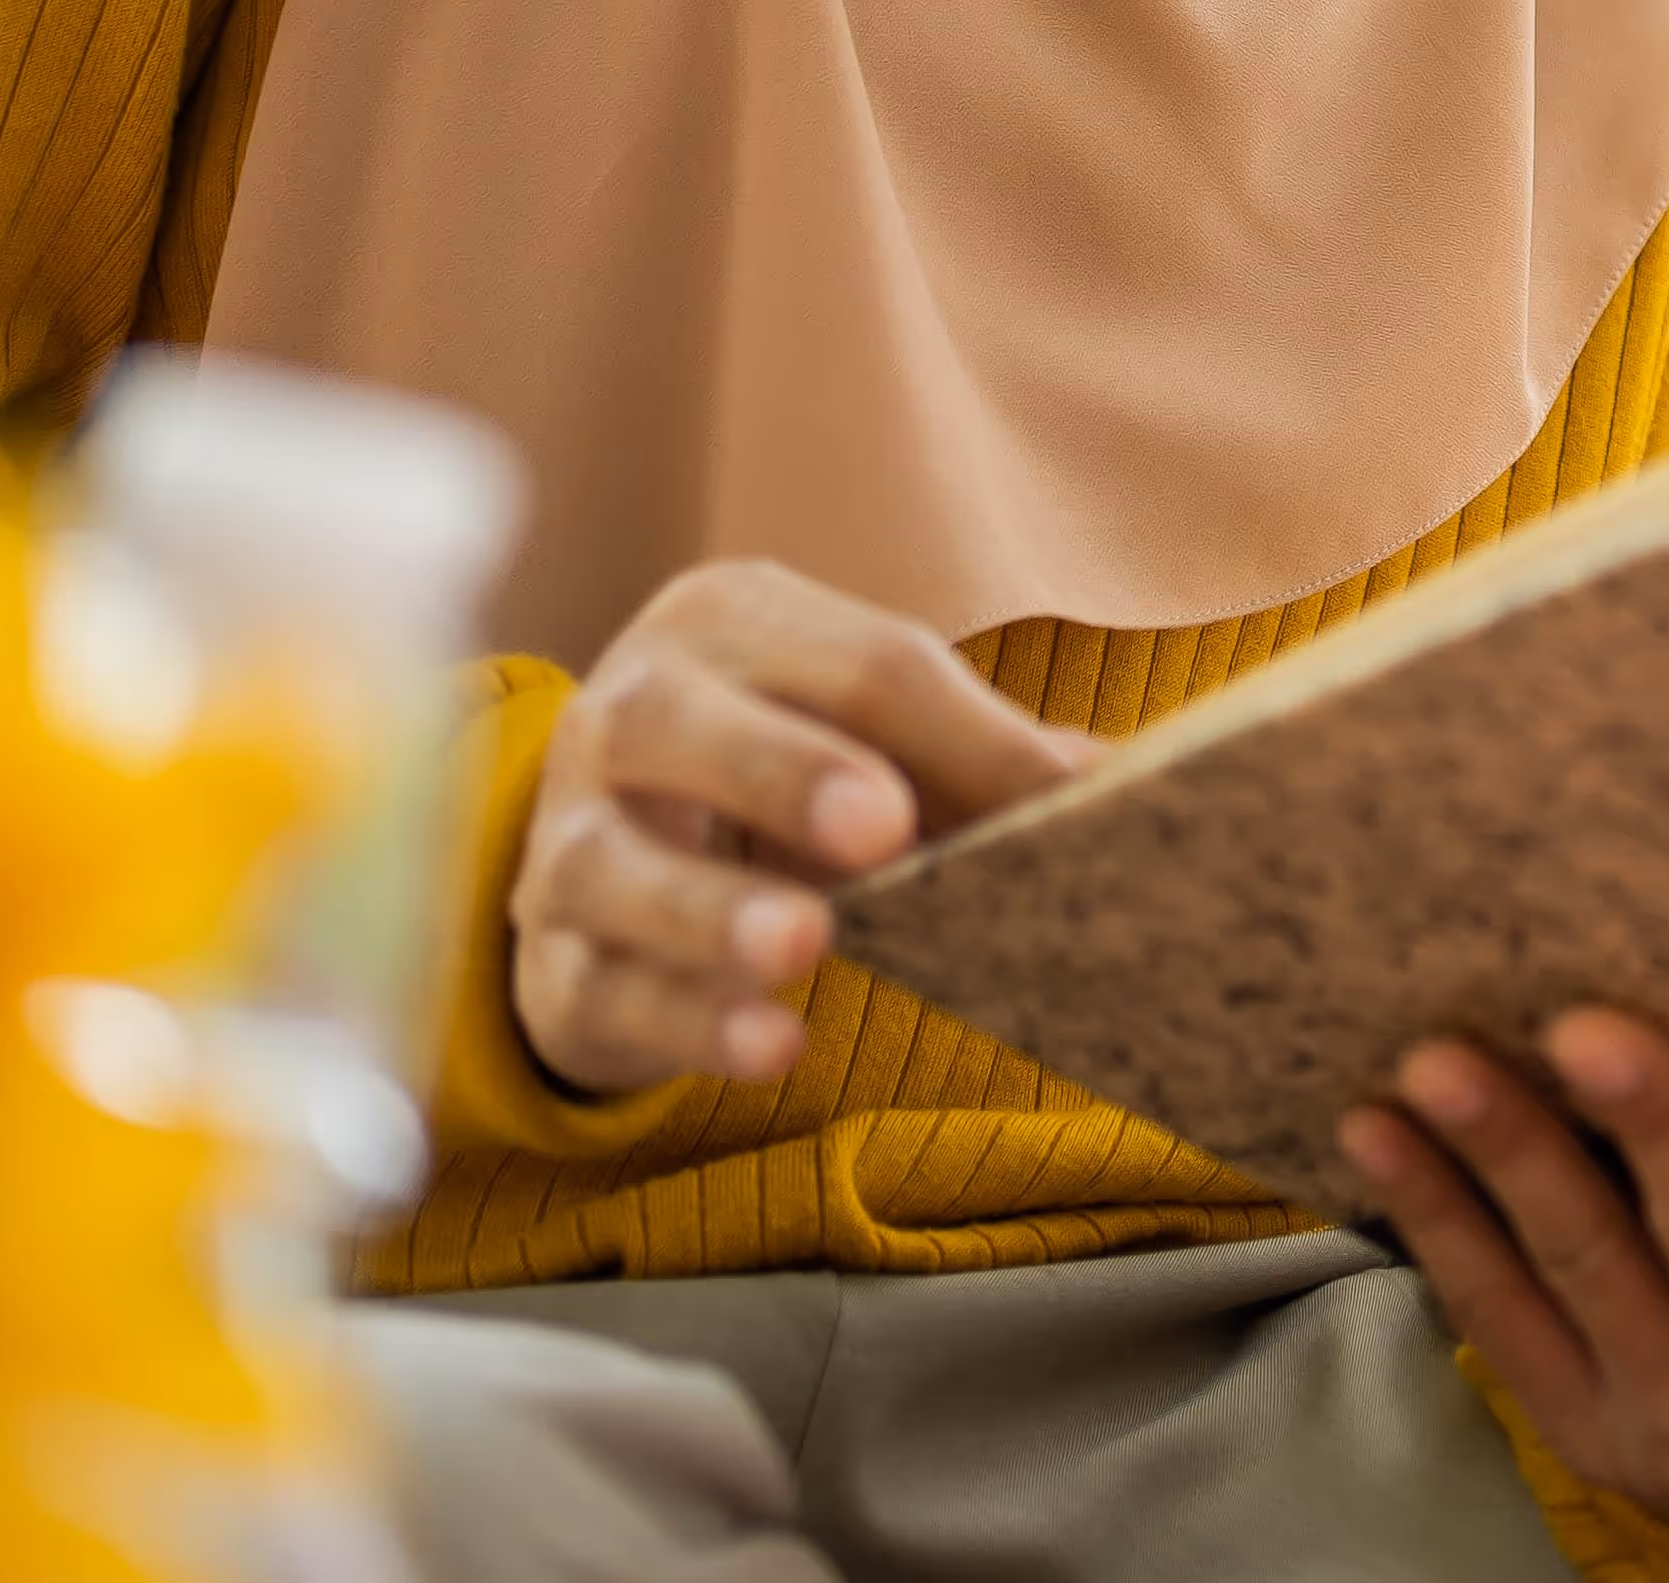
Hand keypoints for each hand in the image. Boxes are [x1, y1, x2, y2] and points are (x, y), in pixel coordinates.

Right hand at [506, 556, 1084, 1096]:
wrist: (618, 856)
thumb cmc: (783, 769)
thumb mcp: (878, 739)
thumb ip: (981, 758)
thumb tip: (1117, 784)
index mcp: (730, 623)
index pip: (858, 664)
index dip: (964, 733)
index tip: (1056, 799)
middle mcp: (625, 711)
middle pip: (682, 722)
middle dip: (785, 772)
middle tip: (885, 829)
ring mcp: (566, 838)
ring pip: (609, 865)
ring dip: (711, 909)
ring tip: (806, 946)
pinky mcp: (551, 962)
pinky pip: (605, 988)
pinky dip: (690, 1021)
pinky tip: (772, 1045)